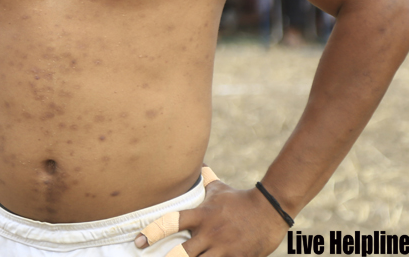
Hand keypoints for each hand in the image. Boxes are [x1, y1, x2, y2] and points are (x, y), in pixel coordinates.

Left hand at [136, 171, 288, 256]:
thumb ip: (202, 178)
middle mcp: (210, 233)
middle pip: (181, 253)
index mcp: (202, 215)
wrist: (270, 211)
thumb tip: (192, 161)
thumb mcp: (218, 188)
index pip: (172, 222)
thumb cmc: (239, 200)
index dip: (152, 232)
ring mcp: (223, 249)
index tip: (138, 241)